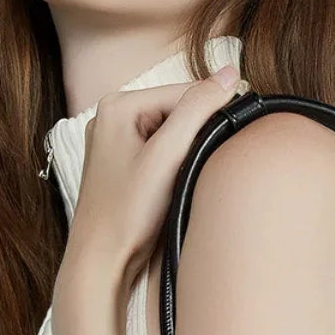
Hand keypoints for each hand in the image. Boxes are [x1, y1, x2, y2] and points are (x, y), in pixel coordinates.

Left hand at [64, 64, 242, 293]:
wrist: (101, 260)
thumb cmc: (127, 212)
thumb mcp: (168, 155)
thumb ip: (198, 109)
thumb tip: (230, 73)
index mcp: (118, 104)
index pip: (185, 93)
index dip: (214, 115)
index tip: (232, 142)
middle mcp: (113, 117)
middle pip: (178, 113)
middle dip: (201, 136)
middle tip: (208, 168)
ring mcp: (116, 143)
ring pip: (173, 135)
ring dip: (192, 153)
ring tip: (193, 180)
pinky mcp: (124, 167)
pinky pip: (163, 154)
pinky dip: (179, 166)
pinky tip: (181, 186)